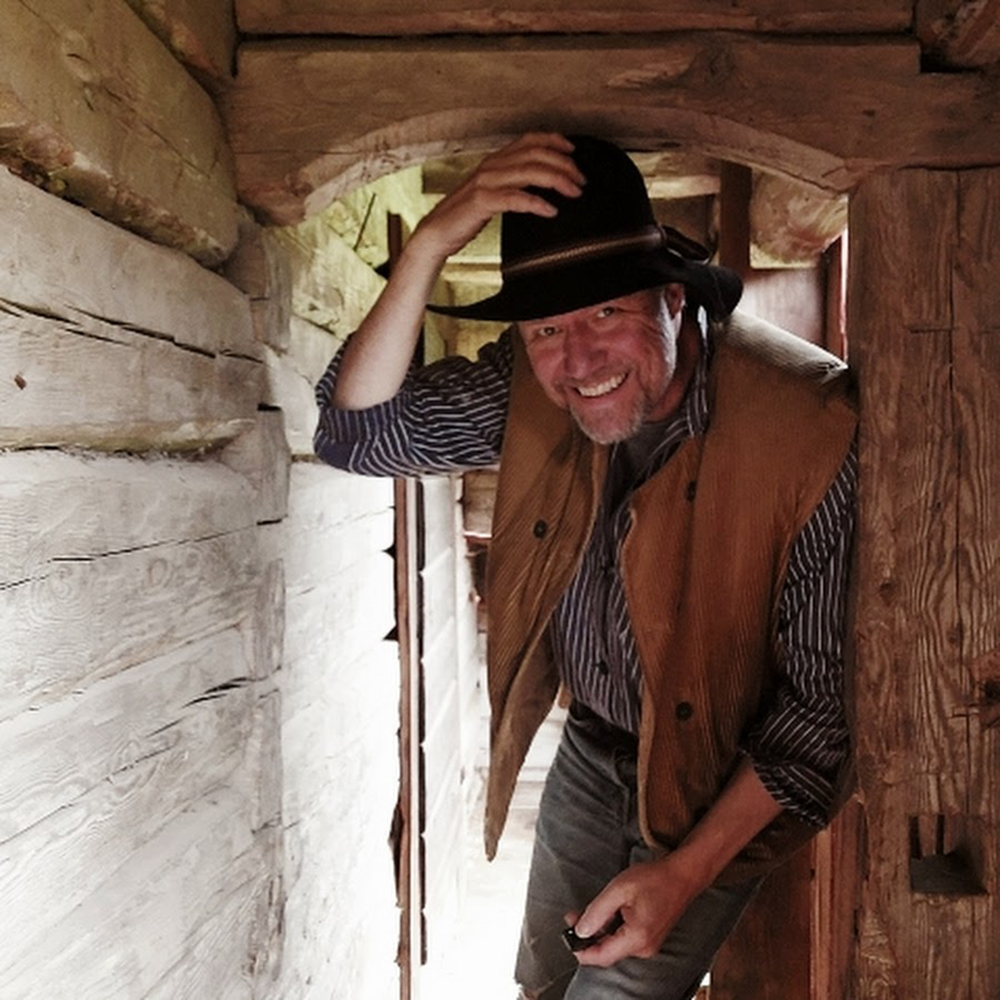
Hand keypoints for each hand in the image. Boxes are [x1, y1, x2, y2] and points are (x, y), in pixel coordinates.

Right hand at [410, 132, 585, 261]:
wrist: (436, 233)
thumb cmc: (464, 216)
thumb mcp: (491, 194)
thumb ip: (511, 185)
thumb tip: (540, 186)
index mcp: (494, 161)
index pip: (528, 140)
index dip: (554, 141)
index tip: (573, 151)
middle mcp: (491, 166)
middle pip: (535, 154)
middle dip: (563, 164)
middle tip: (581, 180)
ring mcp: (485, 182)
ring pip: (529, 171)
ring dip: (557, 180)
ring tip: (573, 192)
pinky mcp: (481, 201)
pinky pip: (515, 198)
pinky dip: (536, 203)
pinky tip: (550, 210)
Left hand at [567, 853, 704, 967]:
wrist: (683, 875)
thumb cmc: (654, 878)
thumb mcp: (619, 889)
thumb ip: (598, 911)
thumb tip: (581, 930)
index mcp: (636, 938)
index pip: (602, 956)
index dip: (581, 950)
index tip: (567, 937)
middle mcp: (644, 948)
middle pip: (607, 951)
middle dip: (588, 935)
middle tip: (573, 915)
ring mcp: (649, 945)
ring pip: (615, 944)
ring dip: (599, 930)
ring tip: (589, 910)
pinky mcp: (650, 938)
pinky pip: (625, 939)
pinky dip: (612, 928)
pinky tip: (607, 912)